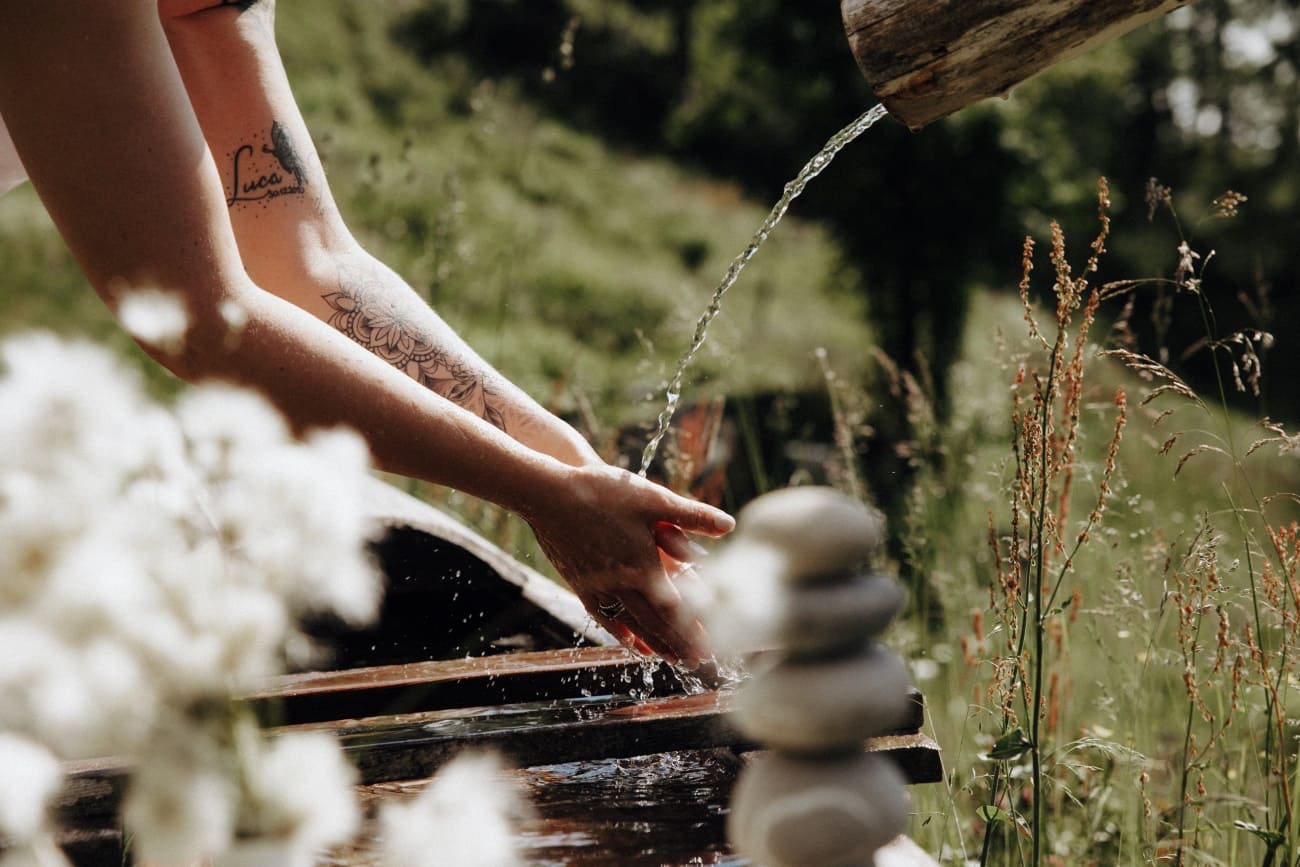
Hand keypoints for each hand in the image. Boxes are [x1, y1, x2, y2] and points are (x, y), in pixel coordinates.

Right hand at [522, 464, 733, 665]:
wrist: (547, 495)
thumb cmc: (601, 492)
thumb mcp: (653, 498)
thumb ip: (693, 515)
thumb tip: (729, 524)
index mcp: (642, 566)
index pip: (673, 610)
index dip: (691, 631)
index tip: (708, 649)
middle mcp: (620, 584)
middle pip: (654, 623)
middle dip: (678, 644)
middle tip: (697, 662)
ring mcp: (597, 587)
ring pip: (631, 625)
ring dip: (654, 643)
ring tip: (671, 658)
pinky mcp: (580, 584)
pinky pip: (605, 618)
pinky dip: (622, 633)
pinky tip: (632, 642)